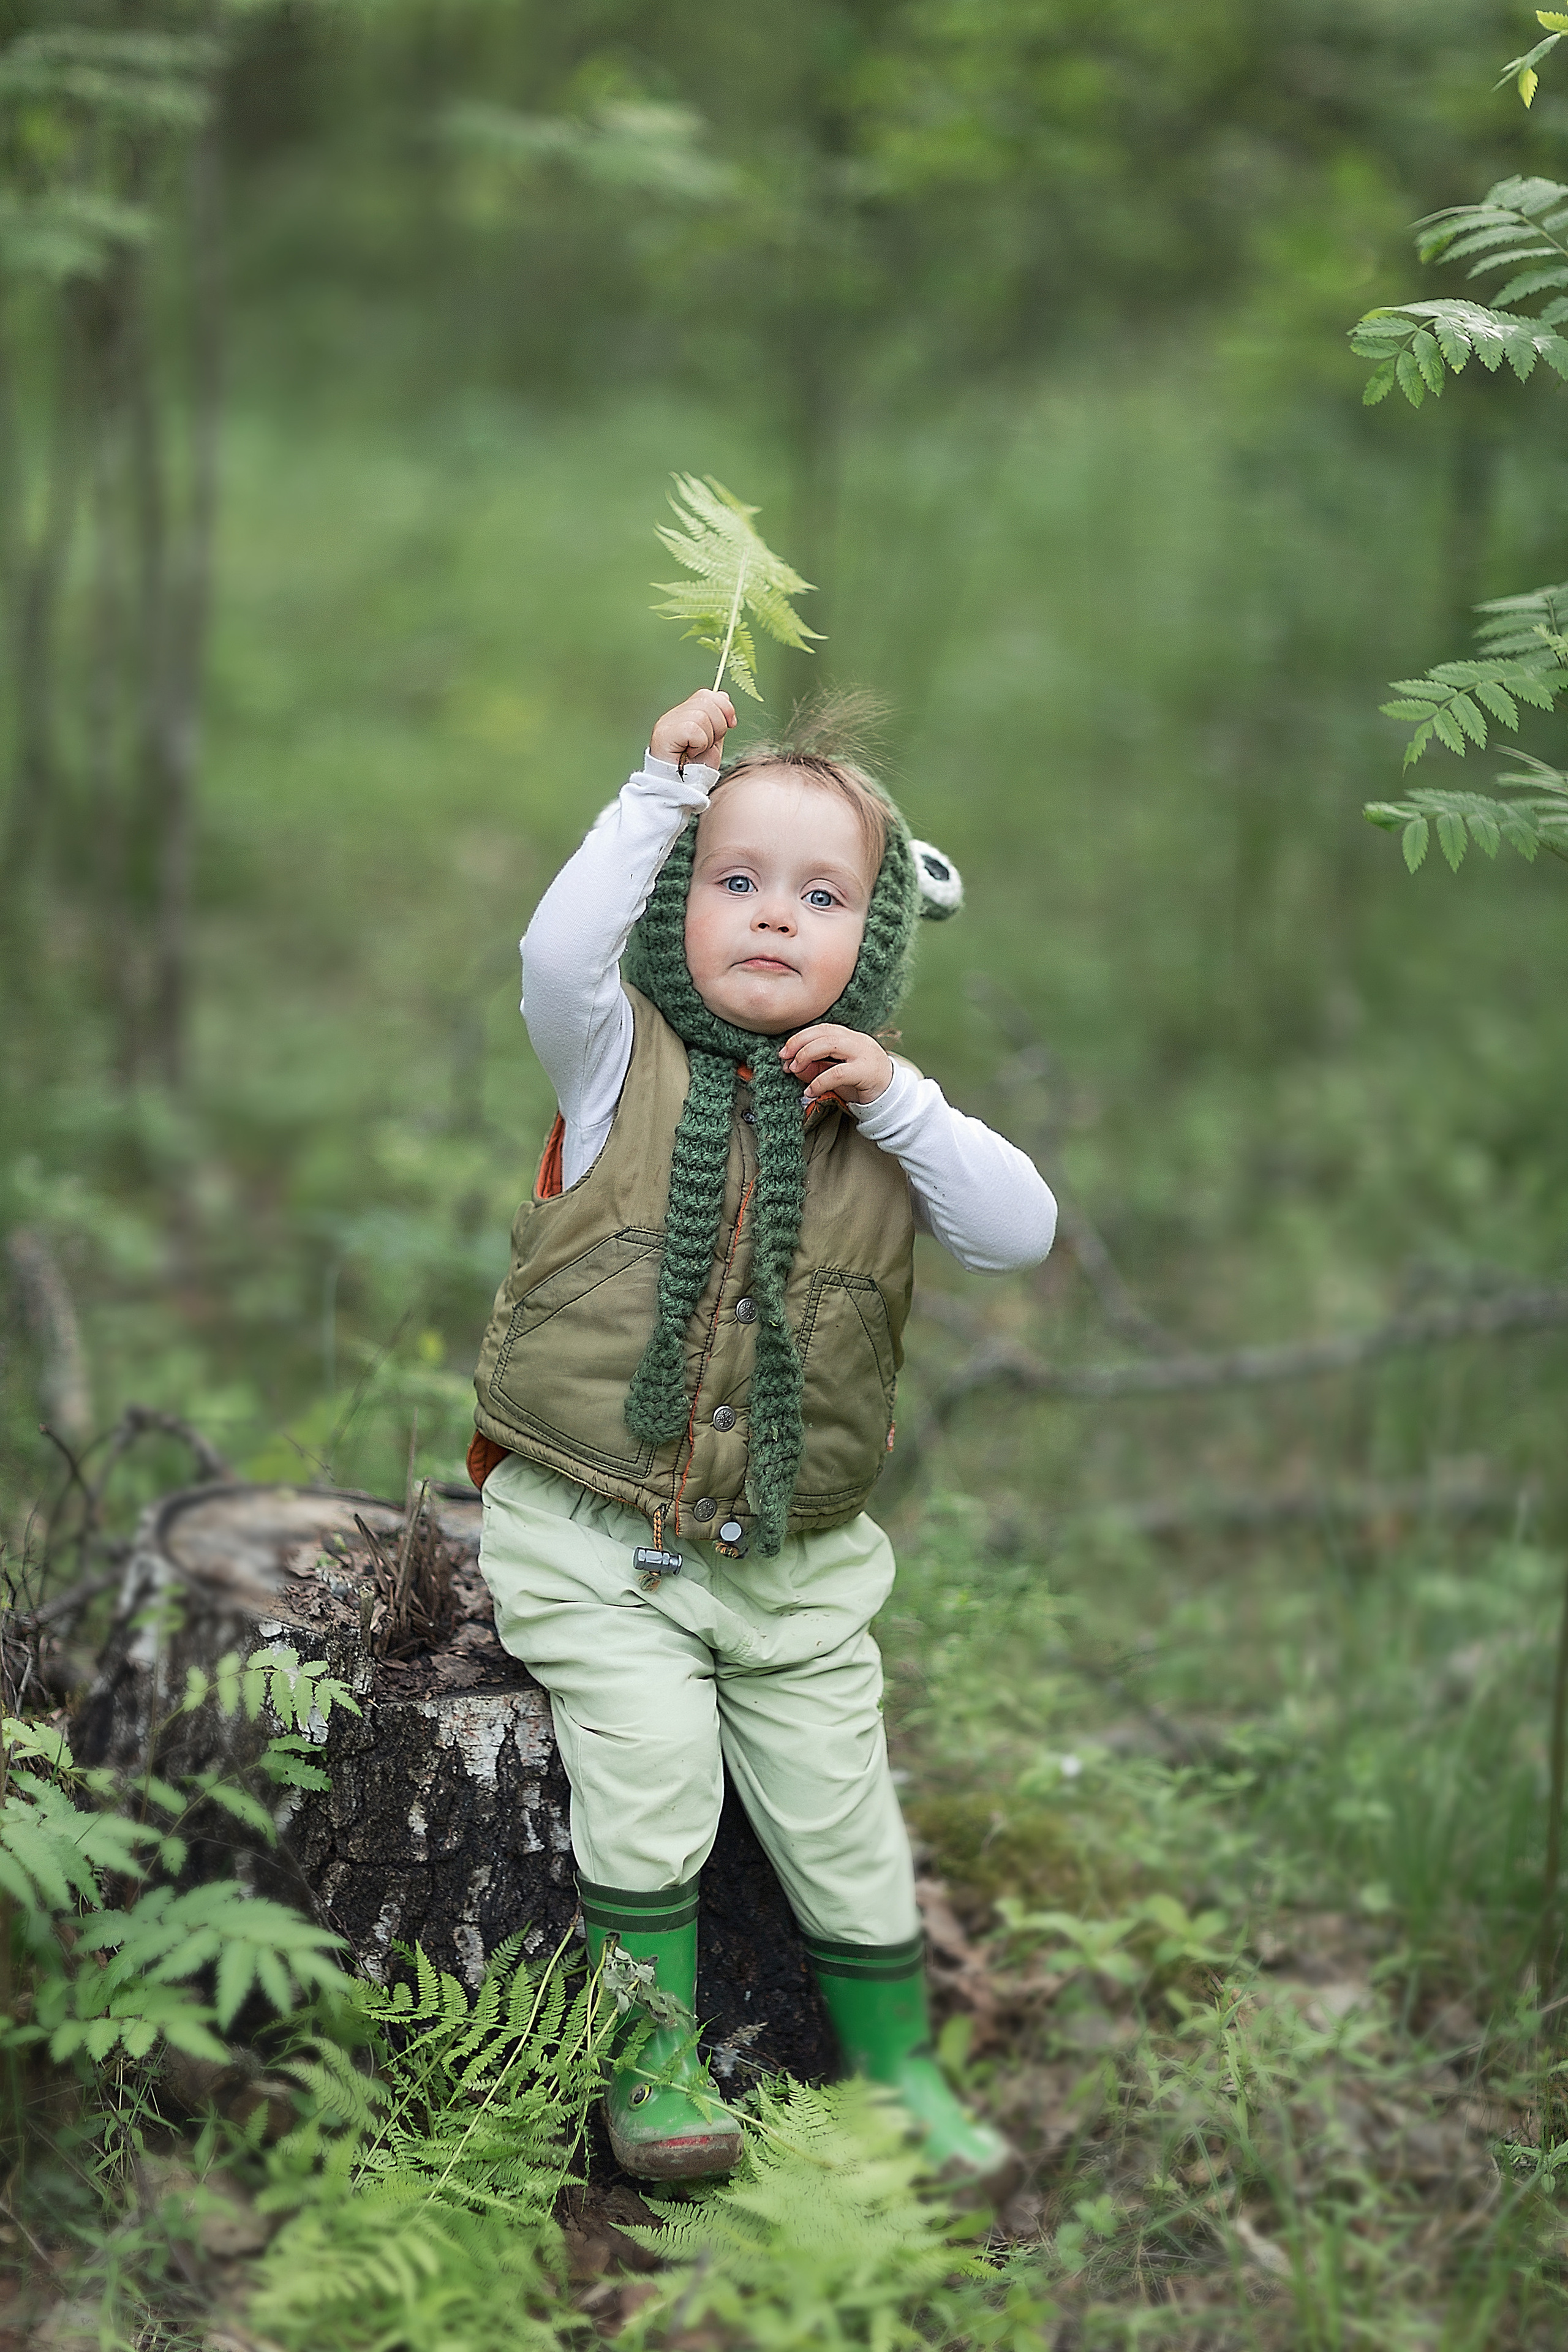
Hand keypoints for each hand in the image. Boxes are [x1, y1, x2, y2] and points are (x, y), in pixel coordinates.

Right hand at [650, 690, 736, 771]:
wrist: (681, 791)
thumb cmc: (696, 770)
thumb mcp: (713, 741)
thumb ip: (718, 720)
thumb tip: (724, 696)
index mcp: (683, 715)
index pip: (706, 695)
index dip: (724, 707)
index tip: (732, 725)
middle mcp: (672, 716)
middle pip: (707, 702)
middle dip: (719, 725)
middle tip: (710, 744)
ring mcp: (666, 724)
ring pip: (702, 715)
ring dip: (709, 738)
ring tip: (698, 751)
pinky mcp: (664, 735)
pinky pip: (693, 729)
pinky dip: (700, 743)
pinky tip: (691, 754)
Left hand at [779, 1024, 893, 1107]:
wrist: (890, 1099)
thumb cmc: (861, 1085)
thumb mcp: (834, 1074)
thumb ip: (816, 1067)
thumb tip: (793, 1066)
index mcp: (851, 1037)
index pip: (822, 1028)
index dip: (800, 1037)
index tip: (784, 1052)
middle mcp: (858, 1041)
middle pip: (824, 1032)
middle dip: (799, 1044)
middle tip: (785, 1060)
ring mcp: (864, 1054)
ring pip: (830, 1045)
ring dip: (806, 1056)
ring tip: (794, 1070)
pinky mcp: (866, 1072)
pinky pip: (837, 1073)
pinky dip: (818, 1081)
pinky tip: (809, 1090)